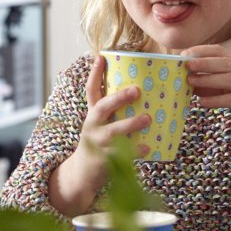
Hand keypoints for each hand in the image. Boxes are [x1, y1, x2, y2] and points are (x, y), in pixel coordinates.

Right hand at [49, 54, 151, 215]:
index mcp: (92, 114)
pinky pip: (121, 154)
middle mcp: (92, 126)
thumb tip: (142, 93)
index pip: (91, 90)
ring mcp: (97, 143)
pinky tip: (148, 148)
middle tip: (136, 90)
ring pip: (112, 132)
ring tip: (147, 119)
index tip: (101, 56)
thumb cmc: (100, 143)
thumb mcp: (101, 125)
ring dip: (130, 124)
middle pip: (101, 108)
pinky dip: (136, 151)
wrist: (82, 174)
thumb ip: (114, 112)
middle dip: (118, 98)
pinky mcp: (104, 160)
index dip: (94, 73)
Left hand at [182, 45, 230, 170]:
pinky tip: (203, 102)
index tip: (185, 54)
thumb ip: (212, 84)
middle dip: (204, 62)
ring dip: (208, 79)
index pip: (222, 51)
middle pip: (226, 63)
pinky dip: (217, 100)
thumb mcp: (229, 90)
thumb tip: (188, 80)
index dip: (203, 51)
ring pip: (230, 79)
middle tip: (186, 64)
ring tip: (190, 82)